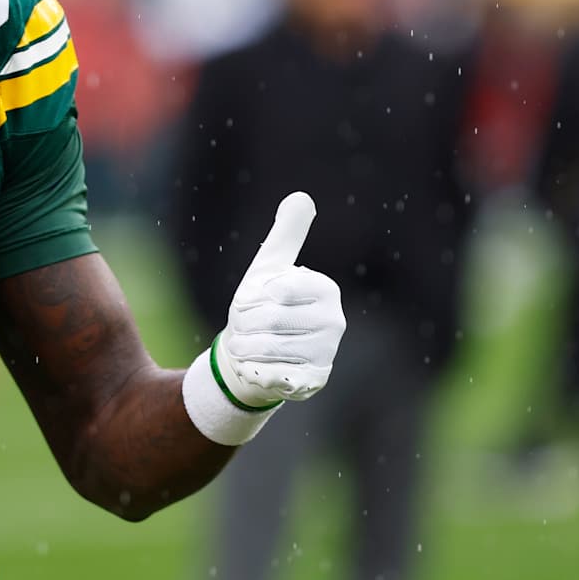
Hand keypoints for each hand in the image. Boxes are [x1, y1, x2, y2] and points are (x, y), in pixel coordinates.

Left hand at [210, 192, 344, 409]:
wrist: (255, 354)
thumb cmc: (263, 306)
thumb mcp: (270, 266)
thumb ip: (287, 233)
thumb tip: (301, 197)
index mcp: (325, 289)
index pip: (277, 290)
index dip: (253, 295)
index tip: (253, 298)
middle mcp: (334, 321)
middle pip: (270, 320)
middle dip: (244, 324)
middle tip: (244, 327)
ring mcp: (327, 354)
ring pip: (267, 349)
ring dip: (245, 348)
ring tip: (247, 346)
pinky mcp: (314, 382)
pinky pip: (273, 376)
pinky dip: (254, 372)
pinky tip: (256, 369)